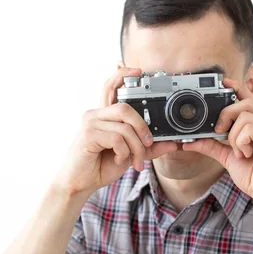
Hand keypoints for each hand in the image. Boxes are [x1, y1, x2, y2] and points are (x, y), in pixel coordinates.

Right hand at [53, 67, 177, 195]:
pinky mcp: (88, 135)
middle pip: (126, 108)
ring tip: (135, 161)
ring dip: (136, 147)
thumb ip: (149, 148)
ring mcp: (90, 123)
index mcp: (104, 115)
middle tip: (148, 144)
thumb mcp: (129, 154)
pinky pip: (117, 138)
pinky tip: (118, 160)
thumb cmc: (100, 166)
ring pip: (125, 127)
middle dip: (142, 128)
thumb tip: (172, 143)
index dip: (123, 75)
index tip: (137, 69)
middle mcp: (95, 114)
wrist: (79, 184)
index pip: (111, 87)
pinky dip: (124, 152)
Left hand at [182, 78, 252, 203]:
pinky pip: (250, 127)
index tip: (223, 82)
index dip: (236, 87)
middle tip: (220, 132)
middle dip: (227, 114)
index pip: (250, 97)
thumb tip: (189, 141)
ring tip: (239, 151)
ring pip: (245, 114)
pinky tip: (246, 153)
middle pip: (245, 101)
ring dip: (234, 135)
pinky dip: (241, 141)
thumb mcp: (227, 156)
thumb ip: (211, 145)